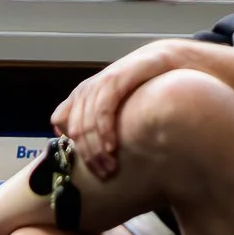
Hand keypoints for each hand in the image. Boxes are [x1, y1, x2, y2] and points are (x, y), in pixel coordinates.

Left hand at [51, 41, 184, 177]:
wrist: (172, 60)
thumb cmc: (147, 86)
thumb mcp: (119, 106)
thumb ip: (98, 120)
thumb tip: (80, 141)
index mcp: (83, 94)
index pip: (61, 123)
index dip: (73, 147)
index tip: (90, 166)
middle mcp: (87, 88)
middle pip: (75, 128)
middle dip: (88, 156)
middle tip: (104, 174)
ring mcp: (100, 83)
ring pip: (86, 123)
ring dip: (96, 149)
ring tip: (110, 167)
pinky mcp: (116, 79)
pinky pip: (103, 109)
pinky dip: (105, 131)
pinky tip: (113, 147)